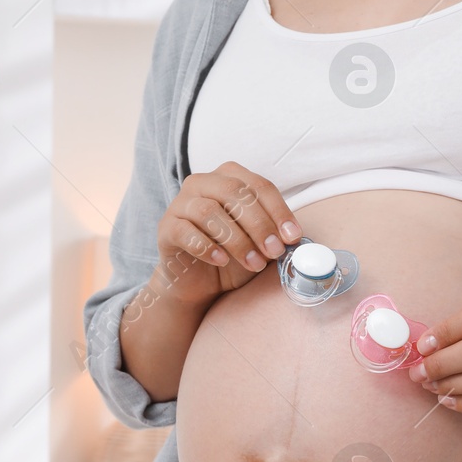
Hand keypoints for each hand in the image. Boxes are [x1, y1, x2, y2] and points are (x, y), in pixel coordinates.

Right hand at [152, 162, 303, 307]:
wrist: (197, 283)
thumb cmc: (232, 257)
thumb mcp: (259, 244)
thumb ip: (275, 235)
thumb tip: (296, 238)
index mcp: (229, 178)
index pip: (258, 186)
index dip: (278, 210)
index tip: (292, 237)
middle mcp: (202, 183)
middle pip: (234, 192)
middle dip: (259, 224)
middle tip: (274, 251)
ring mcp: (180, 203)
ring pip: (209, 211)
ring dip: (237, 240)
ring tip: (253, 263)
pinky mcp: (166, 227)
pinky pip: (186, 232)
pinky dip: (207, 247)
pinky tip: (222, 261)